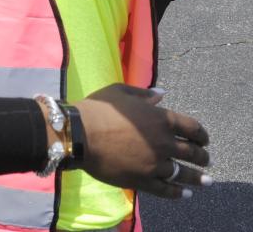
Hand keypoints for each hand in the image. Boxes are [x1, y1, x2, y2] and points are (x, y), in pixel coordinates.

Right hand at [75, 84, 210, 198]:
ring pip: (184, 174)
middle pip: (193, 153)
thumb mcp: (119, 92)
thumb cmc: (98, 109)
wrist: (79, 134)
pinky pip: (167, 190)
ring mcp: (155, 164)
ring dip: (198, 178)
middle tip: (205, 160)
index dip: (202, 135)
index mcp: (161, 119)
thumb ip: (143, 94)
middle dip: (202, 157)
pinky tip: (184, 193)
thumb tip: (161, 94)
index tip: (203, 140)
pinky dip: (178, 193)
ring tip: (205, 181)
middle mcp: (164, 142)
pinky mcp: (144, 180)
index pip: (193, 128)